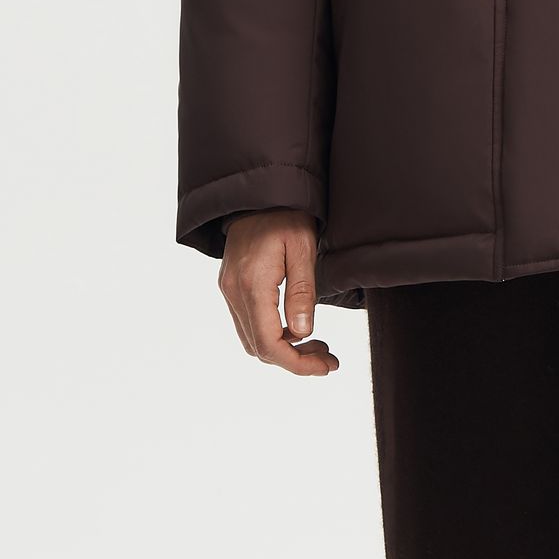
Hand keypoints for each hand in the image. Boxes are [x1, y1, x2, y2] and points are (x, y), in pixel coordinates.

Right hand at [219, 209, 339, 375]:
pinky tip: (297, 328)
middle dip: (295, 360)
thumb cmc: (286, 216)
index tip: (326, 366)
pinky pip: (248, 323)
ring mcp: (229, 290)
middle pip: (259, 348)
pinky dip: (272, 335)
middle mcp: (234, 292)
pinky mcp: (231, 287)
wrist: (259, 193)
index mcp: (252, 285)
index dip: (298, 363)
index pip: (270, 344)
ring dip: (284, 350)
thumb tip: (303, 333)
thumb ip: (302, 293)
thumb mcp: (304, 249)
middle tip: (329, 359)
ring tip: (318, 347)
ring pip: (252, 340)